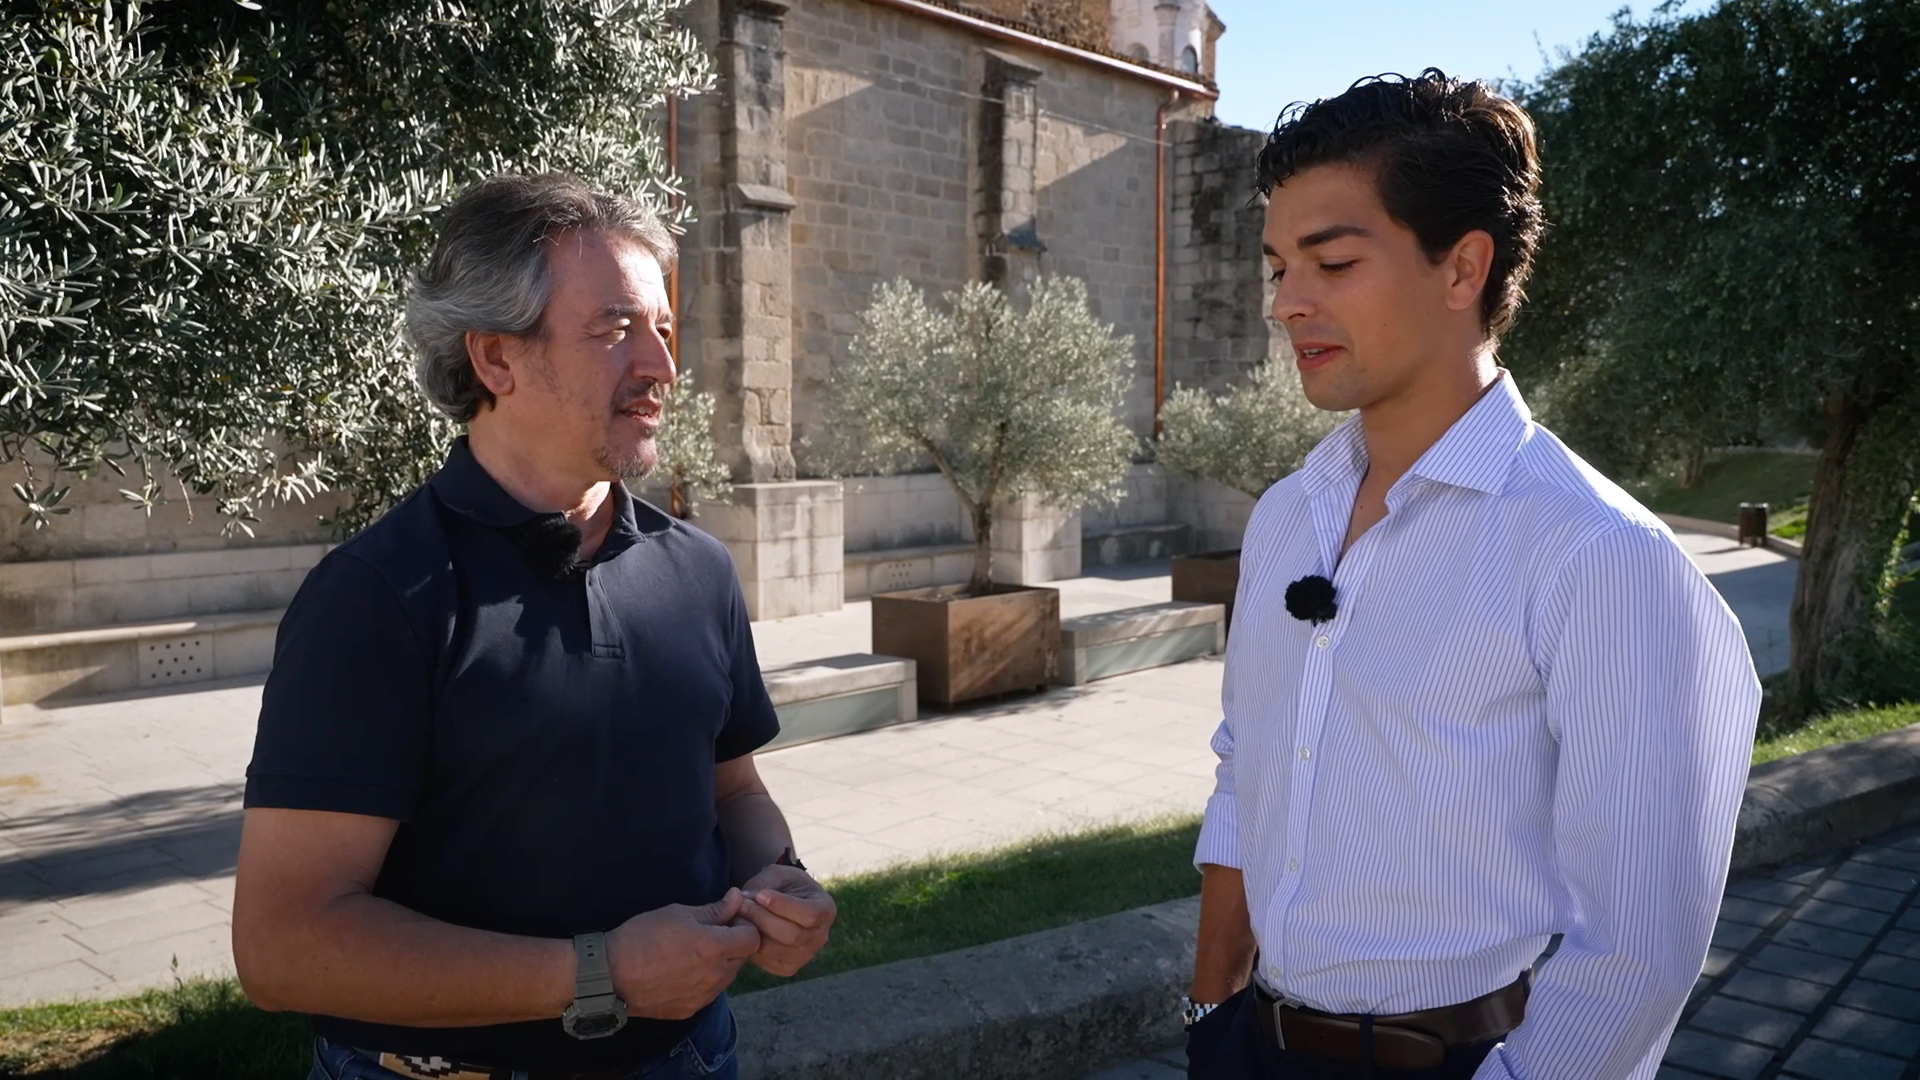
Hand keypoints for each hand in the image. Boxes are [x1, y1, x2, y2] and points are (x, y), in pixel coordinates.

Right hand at [606, 889, 761, 1019]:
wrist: (609, 975)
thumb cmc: (642, 936)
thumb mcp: (679, 914)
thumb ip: (714, 910)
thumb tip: (738, 897)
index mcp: (715, 948)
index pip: (752, 938)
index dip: (744, 925)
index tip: (728, 919)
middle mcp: (714, 976)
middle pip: (741, 958)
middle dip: (732, 944)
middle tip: (708, 933)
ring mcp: (703, 997)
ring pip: (726, 977)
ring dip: (719, 964)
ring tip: (692, 953)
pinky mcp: (689, 1010)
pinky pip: (707, 993)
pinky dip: (703, 981)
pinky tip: (680, 971)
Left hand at [737, 863, 835, 976]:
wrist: (783, 903)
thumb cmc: (784, 885)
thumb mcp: (778, 874)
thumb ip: (765, 883)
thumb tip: (746, 899)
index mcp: (826, 910)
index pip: (810, 914)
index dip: (783, 905)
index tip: (760, 895)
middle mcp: (820, 937)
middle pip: (792, 935)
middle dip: (762, 918)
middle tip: (741, 904)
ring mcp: (804, 956)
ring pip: (774, 949)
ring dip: (752, 931)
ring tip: (738, 914)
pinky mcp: (786, 967)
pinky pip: (764, 960)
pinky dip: (750, 945)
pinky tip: (743, 929)